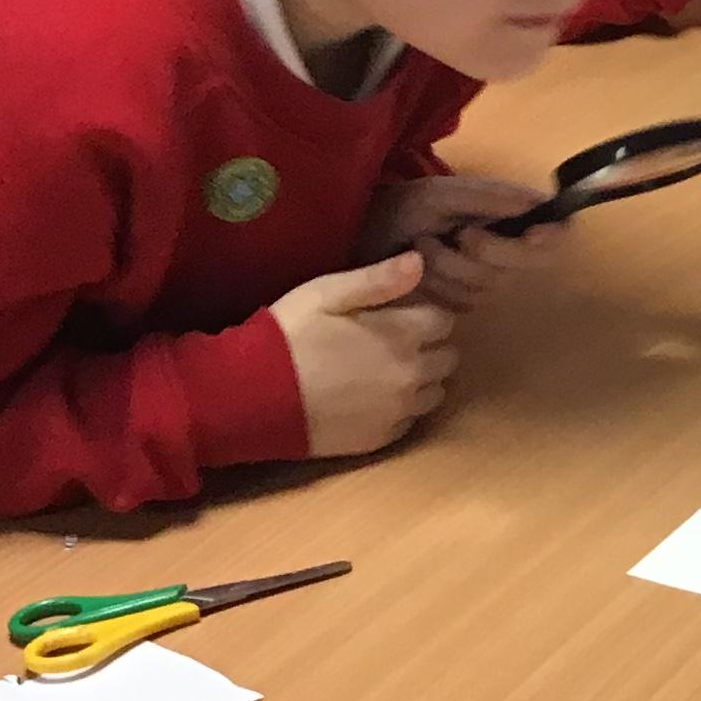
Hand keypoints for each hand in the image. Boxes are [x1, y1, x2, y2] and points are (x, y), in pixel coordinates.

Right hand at [275, 254, 459, 460]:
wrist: (252, 397)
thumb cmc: (288, 336)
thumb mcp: (327, 293)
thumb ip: (379, 279)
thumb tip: (420, 262)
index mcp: (403, 335)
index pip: (445, 321)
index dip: (426, 315)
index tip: (403, 315)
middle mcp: (412, 375)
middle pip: (448, 358)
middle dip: (429, 347)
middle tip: (394, 343)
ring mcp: (399, 411)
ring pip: (435, 392)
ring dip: (421, 380)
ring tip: (385, 372)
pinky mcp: (381, 438)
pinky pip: (409, 421)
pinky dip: (400, 410)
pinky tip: (372, 400)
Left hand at [357, 177, 561, 311]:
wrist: (354, 239)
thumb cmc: (399, 208)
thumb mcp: (443, 193)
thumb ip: (491, 198)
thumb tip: (540, 203)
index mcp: (504, 217)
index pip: (554, 231)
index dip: (550, 236)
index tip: (532, 234)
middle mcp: (501, 249)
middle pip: (525, 263)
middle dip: (489, 251)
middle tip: (459, 234)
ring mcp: (480, 278)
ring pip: (489, 285)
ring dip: (450, 266)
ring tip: (420, 246)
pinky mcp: (455, 302)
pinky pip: (462, 303)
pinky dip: (435, 285)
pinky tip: (415, 273)